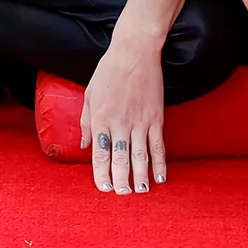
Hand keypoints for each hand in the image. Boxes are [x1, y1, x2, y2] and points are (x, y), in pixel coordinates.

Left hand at [80, 33, 165, 195]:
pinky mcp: (156, 117)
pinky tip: (160, 175)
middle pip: (120, 159)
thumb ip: (87, 122)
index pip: (100, 155)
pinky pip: (158, 144)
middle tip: (123, 195)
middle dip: (121, 180)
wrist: (134, 52)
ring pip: (140, 155)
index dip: (101, 174)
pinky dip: (160, 162)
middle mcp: (120, 124)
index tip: (104, 188)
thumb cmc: (108, 72)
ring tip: (141, 191)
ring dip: (141, 176)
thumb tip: (87, 146)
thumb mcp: (90, 95)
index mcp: (101, 119)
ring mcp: (140, 121)